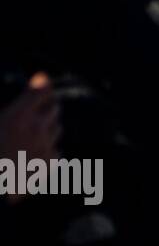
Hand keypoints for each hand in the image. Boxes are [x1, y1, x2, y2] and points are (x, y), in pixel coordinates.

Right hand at [0, 73, 61, 204]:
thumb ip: (14, 110)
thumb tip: (33, 89)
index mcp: (17, 117)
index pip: (41, 90)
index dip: (42, 85)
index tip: (41, 81)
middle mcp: (36, 129)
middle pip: (54, 108)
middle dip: (46, 107)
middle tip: (34, 112)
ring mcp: (46, 146)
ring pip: (56, 129)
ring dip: (46, 129)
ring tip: (26, 139)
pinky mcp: (51, 164)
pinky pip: (55, 150)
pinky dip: (47, 151)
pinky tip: (29, 157)